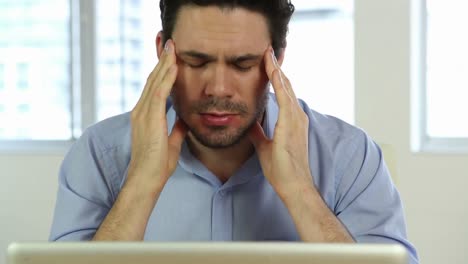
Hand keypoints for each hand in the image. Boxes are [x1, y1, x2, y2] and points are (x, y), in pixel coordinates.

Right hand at [127, 39, 187, 192]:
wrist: (146, 180)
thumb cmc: (156, 166)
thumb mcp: (171, 143)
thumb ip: (176, 129)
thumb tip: (184, 120)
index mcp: (144, 116)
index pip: (153, 88)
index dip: (161, 72)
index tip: (170, 59)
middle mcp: (141, 111)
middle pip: (152, 80)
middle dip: (162, 62)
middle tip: (169, 44)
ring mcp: (143, 114)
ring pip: (154, 82)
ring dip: (164, 64)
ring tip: (171, 47)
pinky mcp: (150, 118)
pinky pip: (159, 92)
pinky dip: (166, 77)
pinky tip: (173, 65)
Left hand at [248, 47, 312, 197]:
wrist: (293, 185)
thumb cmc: (282, 169)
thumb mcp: (265, 146)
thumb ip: (260, 133)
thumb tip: (251, 125)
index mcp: (291, 121)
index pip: (283, 93)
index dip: (276, 77)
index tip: (267, 63)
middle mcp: (296, 117)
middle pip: (287, 86)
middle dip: (277, 68)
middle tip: (269, 50)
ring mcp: (295, 120)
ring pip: (287, 88)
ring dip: (277, 70)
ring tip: (269, 53)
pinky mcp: (291, 125)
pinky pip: (284, 98)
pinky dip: (279, 83)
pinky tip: (272, 71)